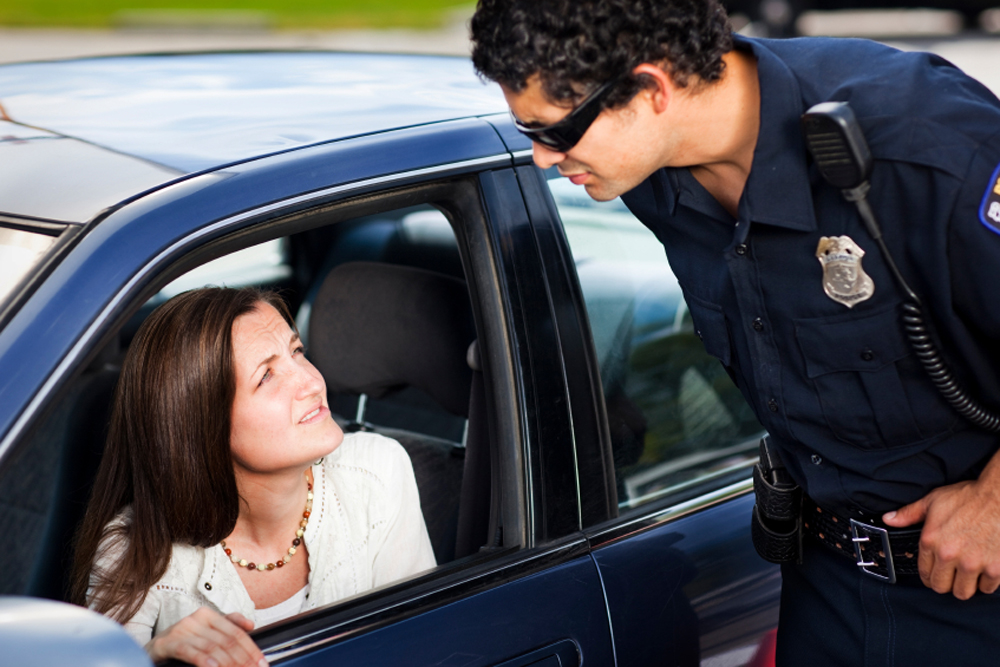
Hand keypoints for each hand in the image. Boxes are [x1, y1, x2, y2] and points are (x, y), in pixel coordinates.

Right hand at [146, 607, 267, 666]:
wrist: (147, 651)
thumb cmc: (181, 645)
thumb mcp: (204, 634)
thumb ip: (227, 626)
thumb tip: (251, 625)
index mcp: (208, 615)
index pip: (237, 633)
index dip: (252, 650)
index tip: (262, 664)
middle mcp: (196, 618)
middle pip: (227, 641)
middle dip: (243, 659)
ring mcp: (181, 629)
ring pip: (212, 647)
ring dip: (228, 663)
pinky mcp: (166, 643)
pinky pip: (189, 651)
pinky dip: (203, 660)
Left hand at [883, 478, 999, 599]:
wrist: (999, 497)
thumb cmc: (968, 497)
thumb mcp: (932, 501)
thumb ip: (909, 514)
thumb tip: (889, 519)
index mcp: (931, 541)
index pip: (924, 574)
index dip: (928, 576)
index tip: (934, 574)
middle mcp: (949, 555)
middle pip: (941, 588)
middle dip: (944, 584)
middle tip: (950, 576)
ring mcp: (973, 563)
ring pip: (963, 592)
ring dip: (964, 586)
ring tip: (966, 576)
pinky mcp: (995, 568)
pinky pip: (987, 588)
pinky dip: (986, 583)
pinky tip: (984, 572)